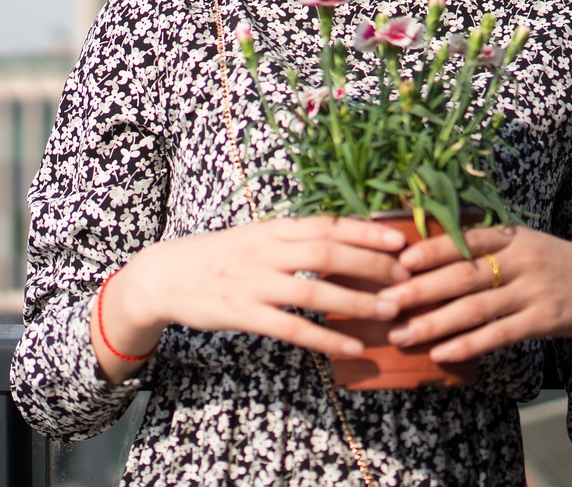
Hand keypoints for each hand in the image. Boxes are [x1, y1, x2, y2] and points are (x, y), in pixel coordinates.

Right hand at [92, 217, 409, 382]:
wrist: (164, 275)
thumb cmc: (217, 256)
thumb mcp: (255, 237)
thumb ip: (292, 238)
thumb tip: (341, 238)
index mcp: (273, 229)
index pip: (327, 224)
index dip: (366, 230)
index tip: (400, 239)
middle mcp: (266, 251)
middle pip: (328, 252)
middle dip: (371, 266)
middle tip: (407, 280)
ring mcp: (254, 283)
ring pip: (315, 291)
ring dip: (356, 302)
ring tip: (390, 312)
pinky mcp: (243, 313)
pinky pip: (292, 328)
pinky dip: (324, 338)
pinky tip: (351, 347)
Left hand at [376, 225, 571, 382]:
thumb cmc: (550, 263)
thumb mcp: (522, 243)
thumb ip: (482, 243)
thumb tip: (422, 244)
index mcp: (511, 236)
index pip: (466, 240)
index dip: (432, 249)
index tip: (399, 260)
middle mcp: (522, 260)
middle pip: (463, 276)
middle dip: (419, 291)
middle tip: (383, 303)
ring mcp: (534, 291)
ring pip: (477, 309)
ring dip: (435, 323)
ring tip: (401, 334)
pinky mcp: (545, 321)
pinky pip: (500, 335)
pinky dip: (469, 345)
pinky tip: (441, 353)